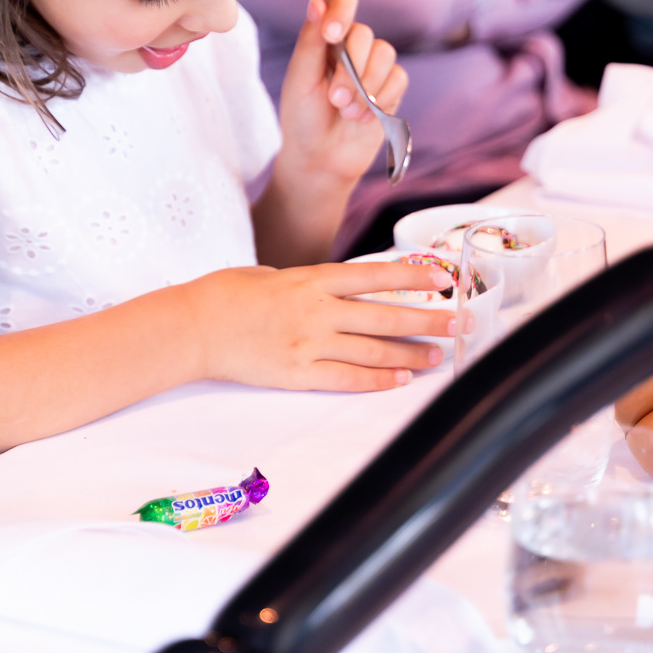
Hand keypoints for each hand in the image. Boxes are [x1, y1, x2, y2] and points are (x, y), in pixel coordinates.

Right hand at [183, 259, 455, 391]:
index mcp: (311, 279)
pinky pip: (347, 377)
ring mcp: (309, 344)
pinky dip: (378, 378)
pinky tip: (401, 379)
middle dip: (428, 319)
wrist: (193, 326)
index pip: (375, 276)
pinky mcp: (298, 373)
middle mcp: (318, 310)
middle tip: (459, 322)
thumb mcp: (270, 274)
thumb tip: (328, 291)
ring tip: (439, 356)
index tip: (443, 279)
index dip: (414, 277)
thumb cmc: (225, 294)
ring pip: (374, 349)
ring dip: (411, 354)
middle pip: (386, 315)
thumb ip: (305, 283)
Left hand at [278, 0, 407, 187]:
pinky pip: (398, 78)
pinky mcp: (391, 89)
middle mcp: (351, 47)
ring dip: (365, 87)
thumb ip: (310, 41)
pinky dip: (381, 99)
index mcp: (325, 38)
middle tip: (334, 99)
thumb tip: (316, 1)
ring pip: (385, 54)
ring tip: (346, 112)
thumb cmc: (302, 118)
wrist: (320, 159)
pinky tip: (363, 118)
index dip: (342, 10)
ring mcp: (373, 67)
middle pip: (365, 34)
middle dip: (350, 70)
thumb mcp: (299, 79)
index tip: (331, 35)